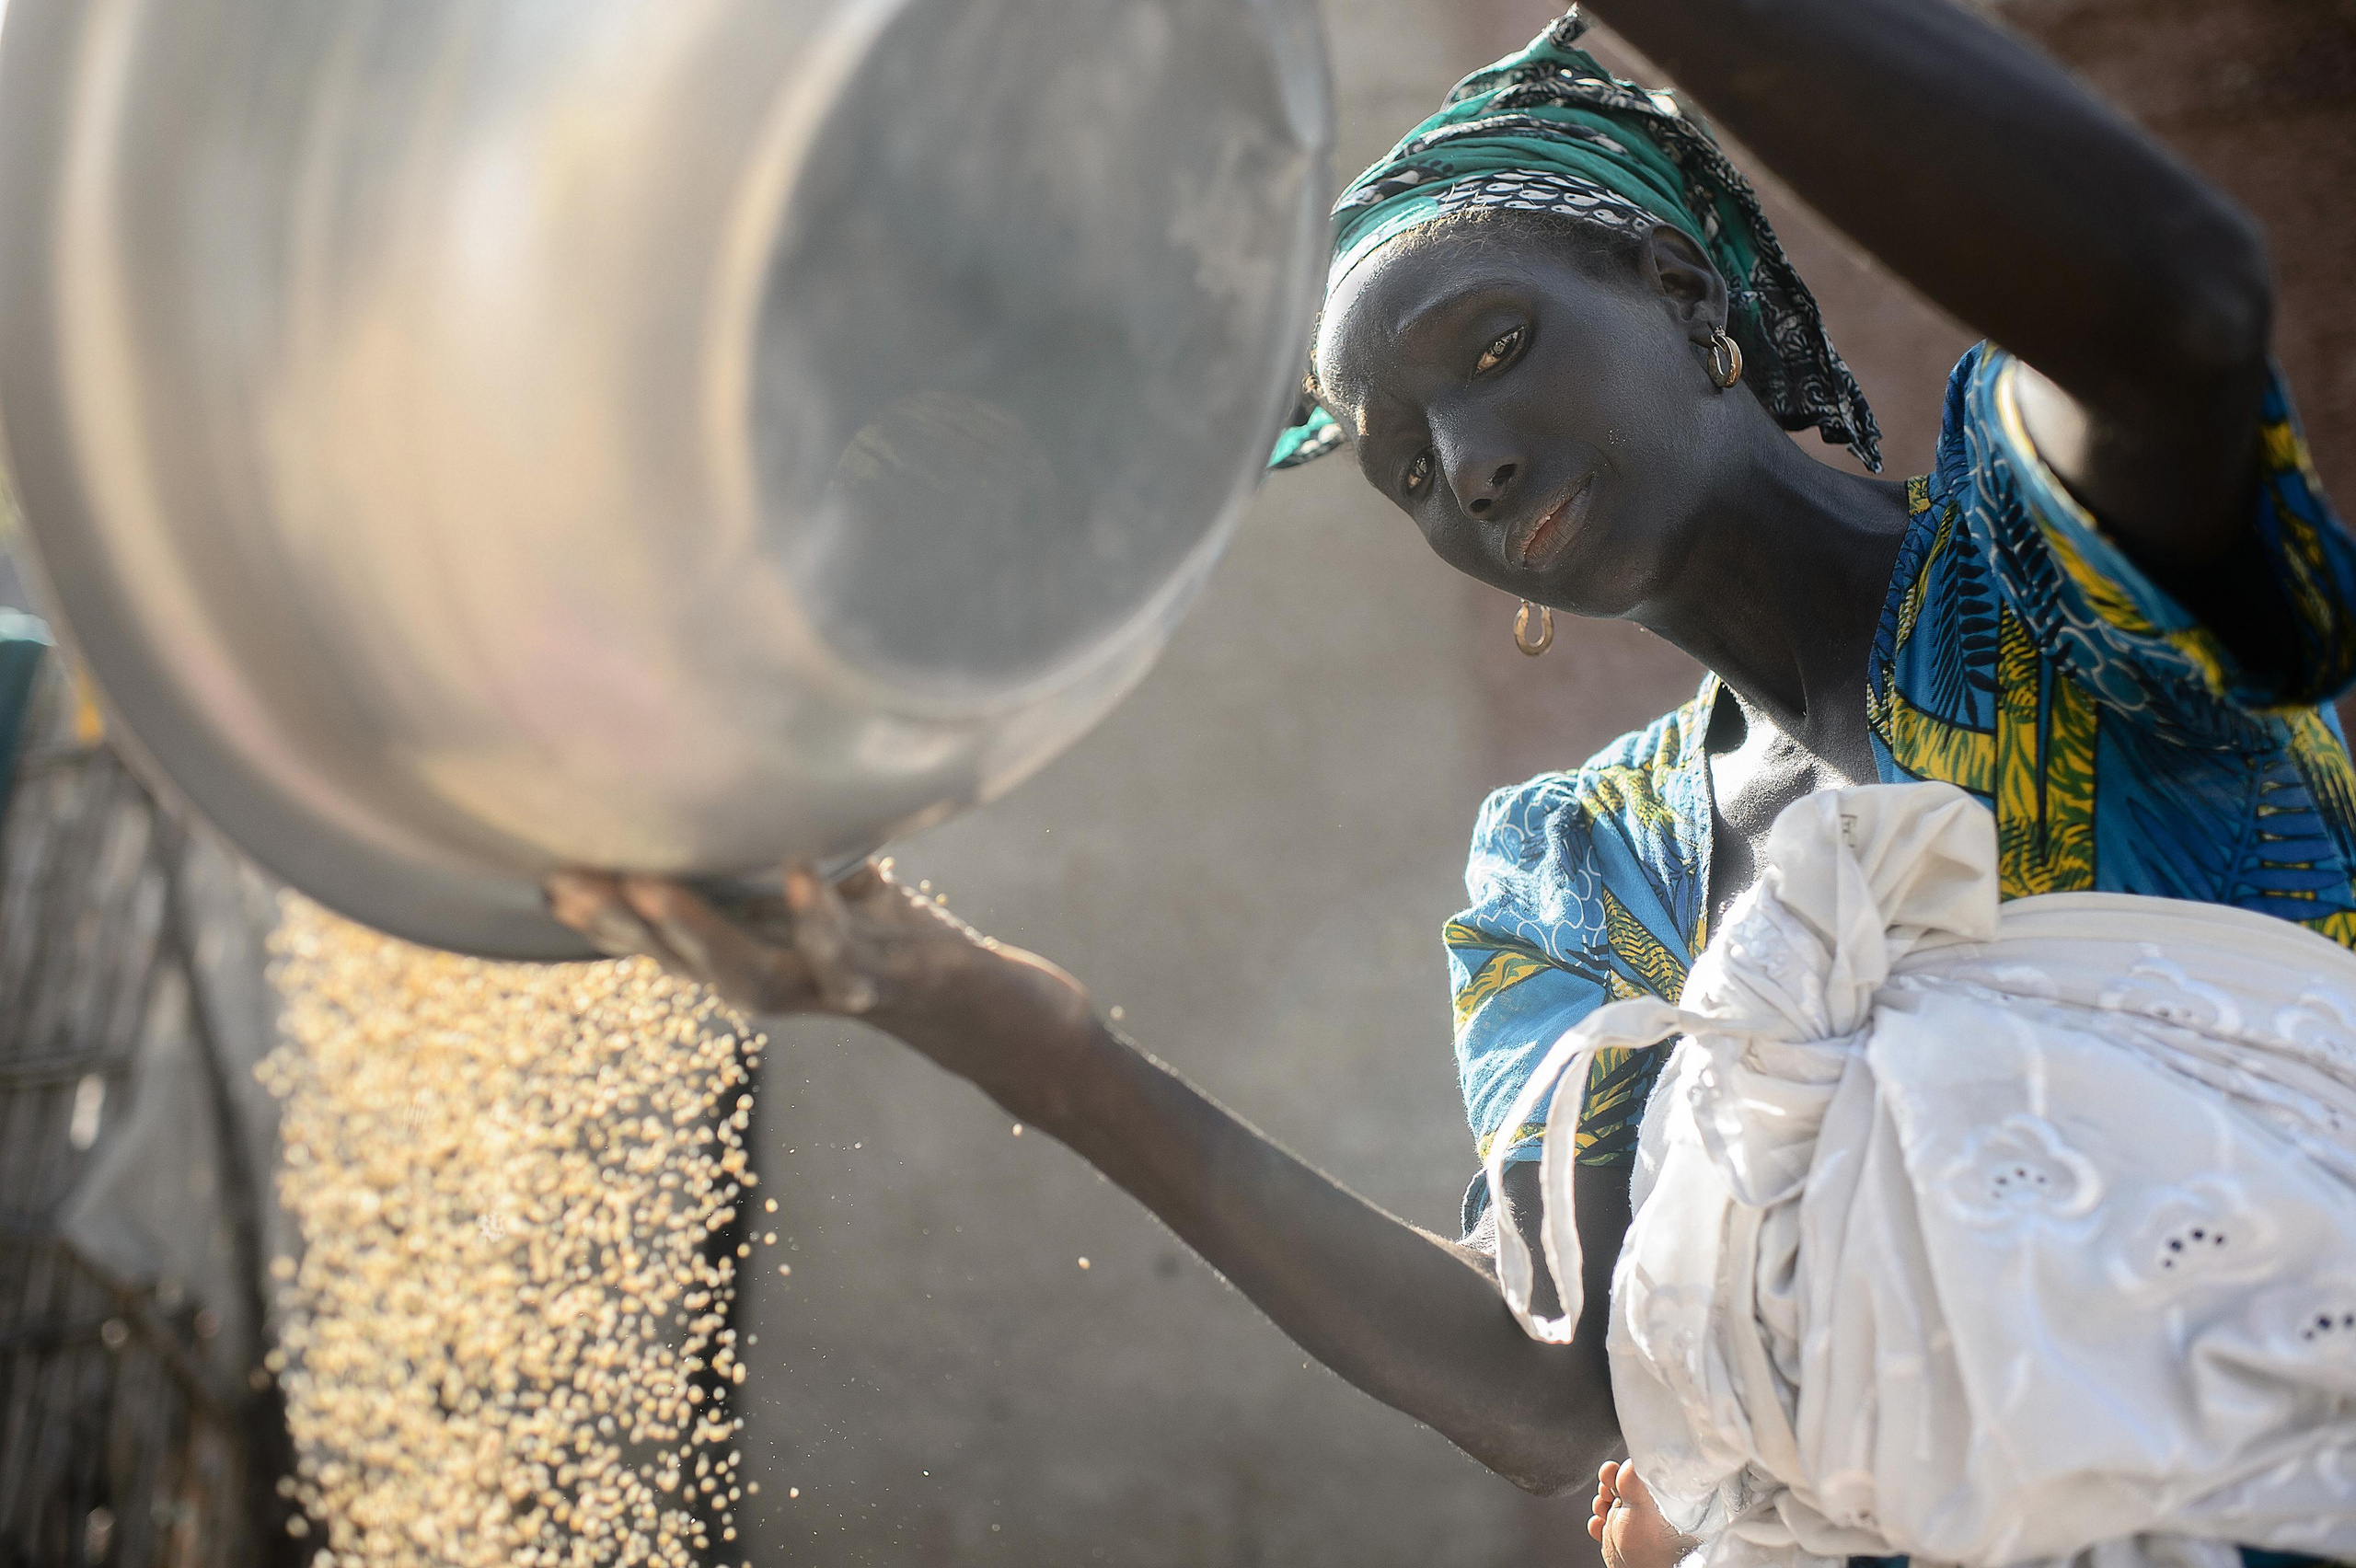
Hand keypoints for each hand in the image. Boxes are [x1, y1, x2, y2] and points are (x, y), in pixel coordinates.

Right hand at [545, 860, 1097, 1105]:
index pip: (676, 946)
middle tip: (569, 881)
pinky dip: (822, 916)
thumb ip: (799, 872)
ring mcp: (842, 990)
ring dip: (699, 933)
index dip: (612, 922)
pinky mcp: (900, 983)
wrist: (1008, 1019)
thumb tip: (758, 800)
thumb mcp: (849, 903)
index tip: (548, 880)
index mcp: (772, 961)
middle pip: (692, 966)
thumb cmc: (919, 951)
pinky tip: (801, 871)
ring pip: (753, 978)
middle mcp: (794, 986)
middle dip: (628, 927)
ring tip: (651, 882)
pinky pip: (851, 958)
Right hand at [1589, 1460, 1697, 1567]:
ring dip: (1599, 1504)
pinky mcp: (1618, 1540)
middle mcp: (1642, 1509)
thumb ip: (1633, 1480)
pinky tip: (1600, 1527)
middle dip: (1606, 1487)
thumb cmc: (1654, 1546)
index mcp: (1653, 1496)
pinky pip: (1602, 1526)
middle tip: (1606, 1493)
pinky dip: (1597, 1525)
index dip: (1618, 1471)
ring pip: (1608, 1505)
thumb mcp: (1642, 1505)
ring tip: (1603, 1511)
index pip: (1633, 1473)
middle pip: (1618, 1486)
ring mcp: (1629, 1524)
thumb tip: (1628, 1459)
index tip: (1610, 1472)